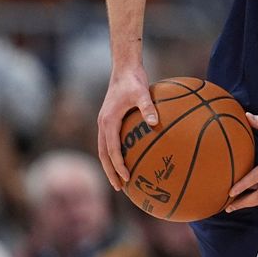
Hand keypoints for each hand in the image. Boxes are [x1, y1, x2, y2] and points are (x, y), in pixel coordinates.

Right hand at [95, 66, 158, 189]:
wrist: (124, 68)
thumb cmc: (133, 80)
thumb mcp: (142, 93)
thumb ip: (148, 108)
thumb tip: (154, 122)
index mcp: (108, 122)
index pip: (112, 150)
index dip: (118, 166)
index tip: (127, 178)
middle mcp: (103, 124)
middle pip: (103, 154)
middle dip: (110, 172)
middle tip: (119, 188)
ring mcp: (104, 122)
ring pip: (104, 149)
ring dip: (110, 165)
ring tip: (120, 179)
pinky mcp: (109, 119)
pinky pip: (110, 141)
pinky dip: (114, 153)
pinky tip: (127, 158)